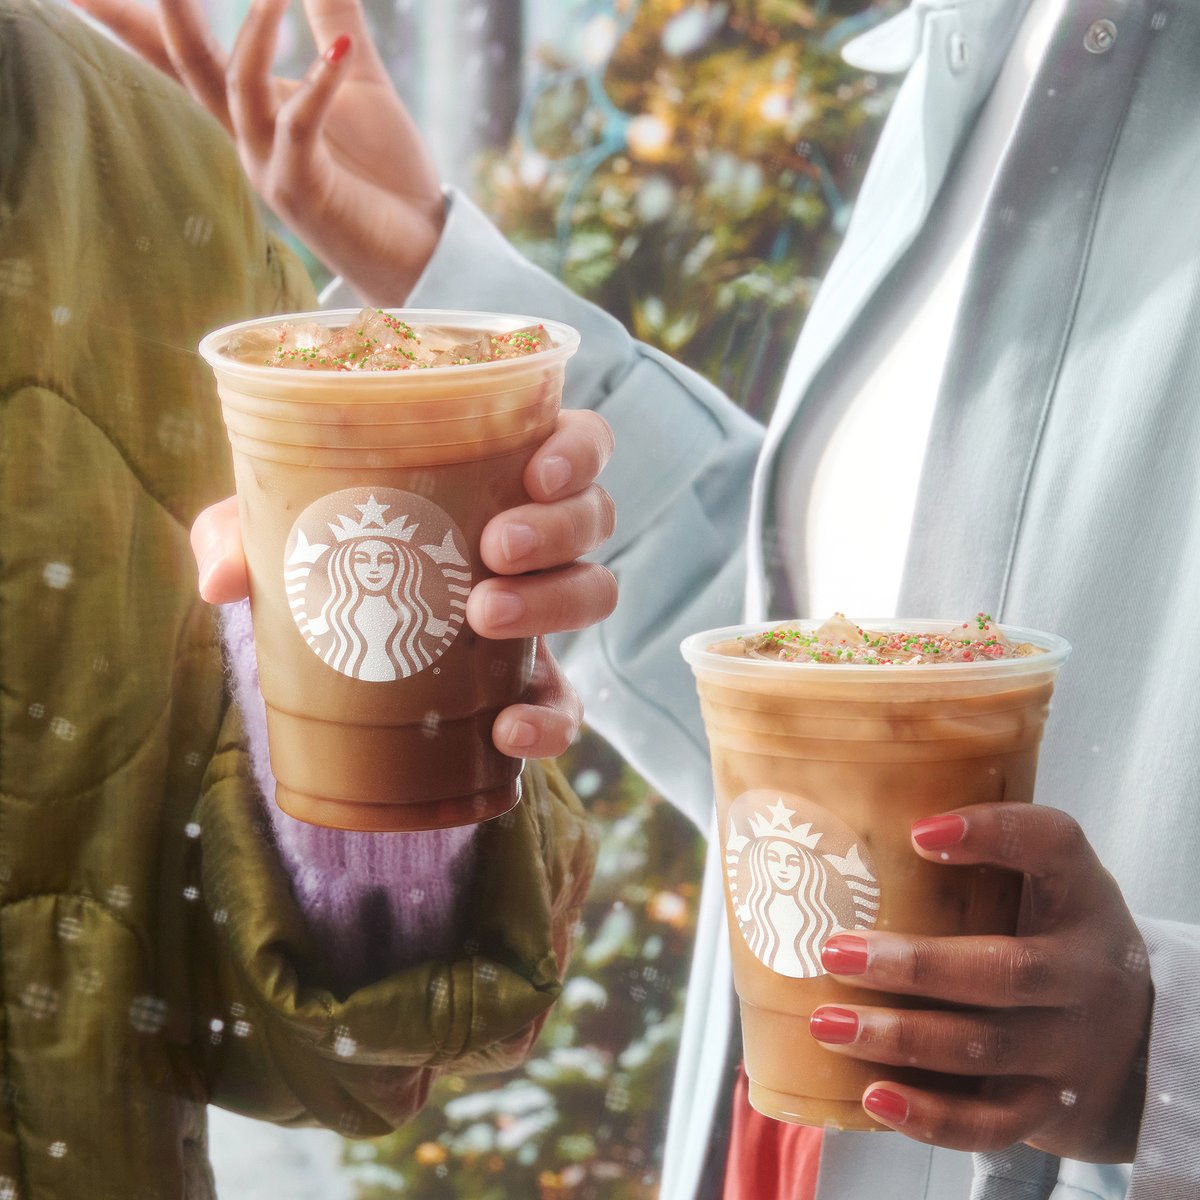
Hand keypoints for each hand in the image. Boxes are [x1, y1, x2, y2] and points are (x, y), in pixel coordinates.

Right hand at [74, 0, 443, 301]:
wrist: (422, 254)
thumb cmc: (386, 176)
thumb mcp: (359, 79)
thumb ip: (333, 18)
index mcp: (249, 107)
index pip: (174, 46)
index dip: (127, 10)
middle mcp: (245, 136)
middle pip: (183, 58)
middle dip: (161, 7)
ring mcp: (268, 166)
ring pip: (235, 88)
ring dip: (253, 31)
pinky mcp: (304, 191)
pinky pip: (298, 129)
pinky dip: (319, 84)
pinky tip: (338, 50)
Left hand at [191, 409, 616, 759]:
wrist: (343, 647)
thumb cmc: (329, 558)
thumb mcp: (282, 532)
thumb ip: (242, 532)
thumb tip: (221, 575)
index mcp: (501, 476)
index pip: (579, 445)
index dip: (577, 452)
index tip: (535, 470)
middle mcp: (538, 538)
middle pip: (594, 516)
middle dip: (555, 529)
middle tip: (492, 548)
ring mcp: (543, 610)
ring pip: (596, 591)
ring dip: (553, 601)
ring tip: (482, 615)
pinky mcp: (533, 684)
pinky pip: (571, 702)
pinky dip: (552, 719)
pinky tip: (507, 730)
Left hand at [809, 803, 1151, 1162]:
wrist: (1133, 1041)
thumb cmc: (1049, 938)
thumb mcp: (1039, 889)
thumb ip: (970, 864)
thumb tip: (839, 835)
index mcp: (1080, 895)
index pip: (1053, 846)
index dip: (993, 835)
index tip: (919, 832)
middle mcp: (1085, 970)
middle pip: (1005, 971)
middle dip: (915, 965)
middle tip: (835, 952)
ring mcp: (1071, 1046)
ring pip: (987, 1046)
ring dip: (901, 1038)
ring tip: (827, 1024)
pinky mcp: (1051, 1107)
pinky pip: (992, 1122)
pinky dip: (931, 1117)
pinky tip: (874, 1096)